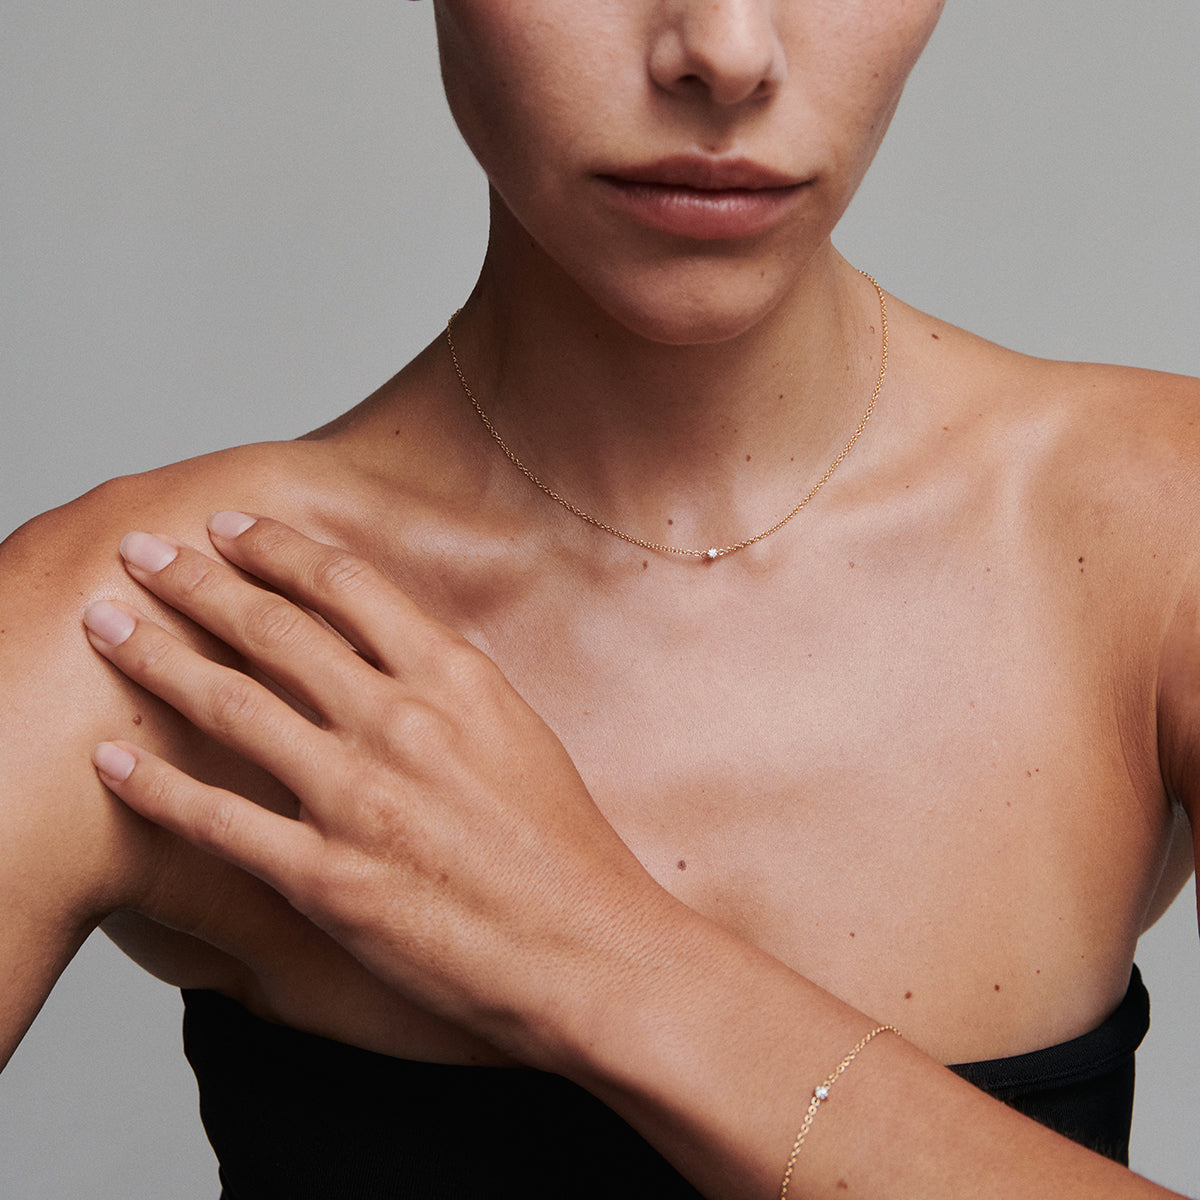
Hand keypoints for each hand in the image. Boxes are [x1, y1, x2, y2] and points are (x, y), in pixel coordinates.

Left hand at [83, 513, 672, 1065]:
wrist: (583, 946)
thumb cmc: (559, 843)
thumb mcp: (515, 728)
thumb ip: (444, 678)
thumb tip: (381, 639)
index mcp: (455, 678)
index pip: (346, 586)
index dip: (276, 548)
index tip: (231, 529)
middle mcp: (401, 723)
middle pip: (273, 630)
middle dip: (194, 582)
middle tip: (143, 553)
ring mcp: (360, 800)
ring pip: (231, 707)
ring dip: (157, 658)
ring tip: (106, 628)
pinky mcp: (329, 879)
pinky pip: (220, 822)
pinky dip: (156, 788)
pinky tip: (113, 760)